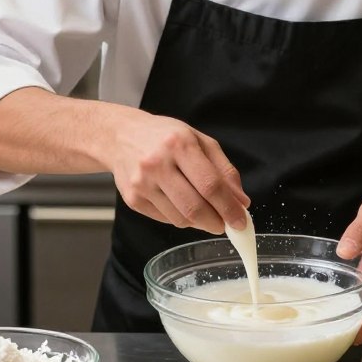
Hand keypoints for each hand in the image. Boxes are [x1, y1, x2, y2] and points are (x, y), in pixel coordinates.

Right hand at [103, 106, 249, 234]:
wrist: (120, 136)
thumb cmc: (165, 136)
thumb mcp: (200, 141)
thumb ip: (224, 170)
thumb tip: (241, 202)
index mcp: (179, 144)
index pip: (210, 185)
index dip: (229, 208)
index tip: (241, 221)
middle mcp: (157, 164)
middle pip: (194, 207)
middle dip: (216, 222)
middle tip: (226, 224)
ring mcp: (142, 184)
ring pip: (180, 219)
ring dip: (199, 222)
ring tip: (205, 212)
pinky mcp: (133, 200)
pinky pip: (166, 219)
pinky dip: (181, 218)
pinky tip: (182, 205)